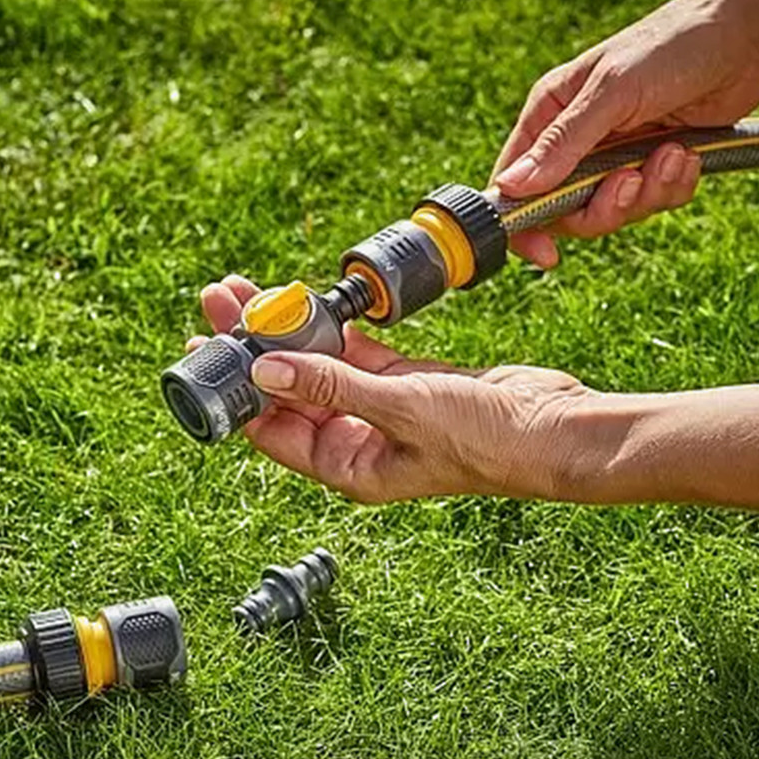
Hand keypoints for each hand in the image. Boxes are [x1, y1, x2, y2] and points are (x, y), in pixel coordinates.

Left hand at [192, 276, 595, 502]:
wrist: (553, 429)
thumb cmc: (486, 439)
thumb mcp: (401, 408)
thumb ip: (332, 386)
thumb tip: (264, 367)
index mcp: (348, 466)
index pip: (271, 428)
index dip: (235, 386)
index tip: (205, 347)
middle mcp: (357, 443)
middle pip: (286, 390)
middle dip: (252, 346)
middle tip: (219, 301)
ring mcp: (381, 411)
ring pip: (318, 366)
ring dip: (287, 330)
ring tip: (251, 291)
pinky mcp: (407, 382)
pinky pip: (356, 353)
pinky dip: (333, 329)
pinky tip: (307, 304)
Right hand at [490, 0, 758, 267]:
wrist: (744, 34)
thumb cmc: (671, 46)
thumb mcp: (611, 92)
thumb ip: (562, 143)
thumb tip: (512, 187)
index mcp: (551, 114)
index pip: (515, 181)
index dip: (524, 222)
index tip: (546, 252)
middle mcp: (578, 139)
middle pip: (567, 210)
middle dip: (604, 206)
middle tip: (631, 182)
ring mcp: (617, 154)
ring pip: (614, 211)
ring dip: (648, 192)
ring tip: (673, 154)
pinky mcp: (655, 164)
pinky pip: (654, 202)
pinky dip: (674, 185)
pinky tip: (688, 153)